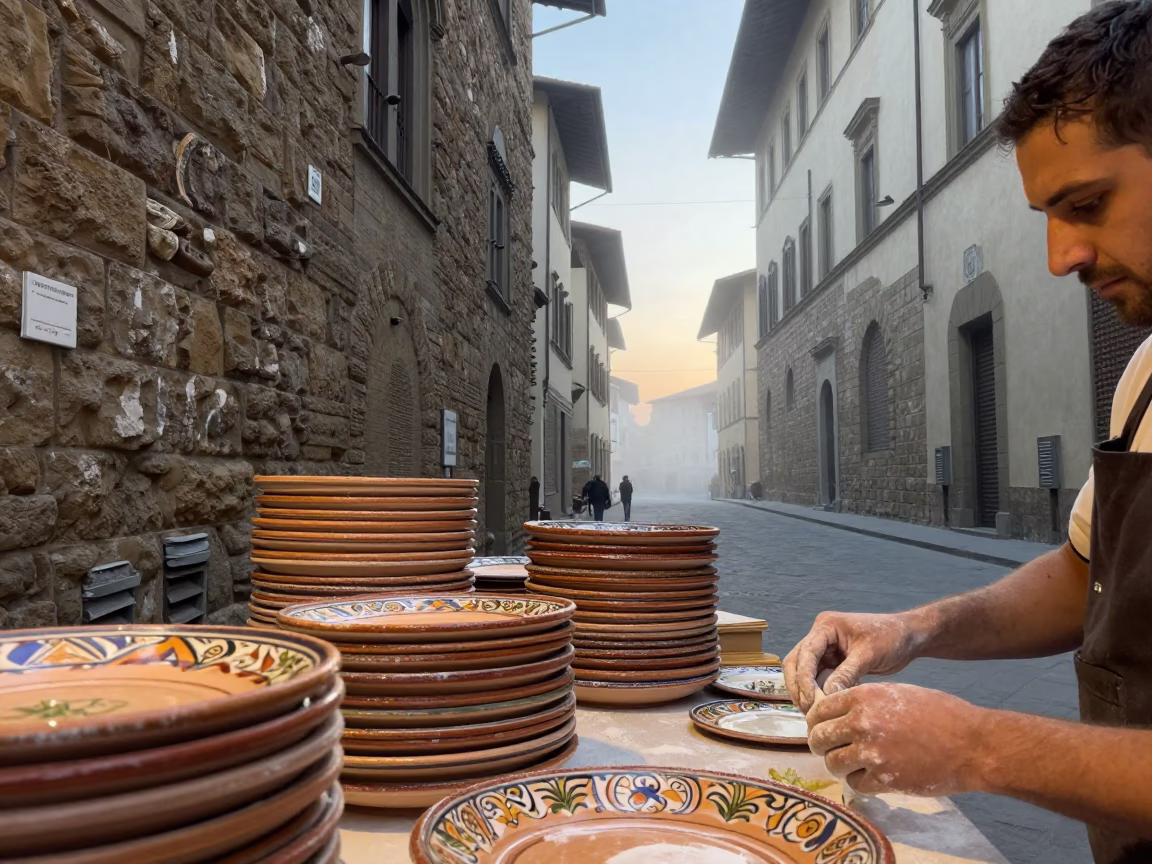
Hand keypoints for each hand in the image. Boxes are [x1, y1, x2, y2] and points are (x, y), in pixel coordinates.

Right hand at [783, 612, 918, 711]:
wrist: (908, 636)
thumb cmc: (891, 637)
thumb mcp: (868, 655)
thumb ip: (846, 674)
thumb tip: (827, 698)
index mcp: (826, 626)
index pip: (806, 653)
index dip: (804, 678)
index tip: (810, 701)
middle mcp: (820, 636)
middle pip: (796, 662)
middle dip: (799, 686)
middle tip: (808, 710)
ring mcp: (825, 649)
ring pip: (804, 672)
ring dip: (805, 691)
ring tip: (813, 713)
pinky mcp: (832, 662)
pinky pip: (818, 678)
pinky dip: (818, 692)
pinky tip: (823, 708)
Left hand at [807, 683, 986, 795]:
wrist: (971, 744)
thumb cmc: (939, 713)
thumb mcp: (897, 693)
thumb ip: (864, 702)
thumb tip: (839, 713)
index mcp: (863, 697)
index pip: (819, 710)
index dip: (817, 721)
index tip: (821, 728)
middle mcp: (861, 723)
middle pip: (819, 737)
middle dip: (821, 744)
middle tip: (830, 749)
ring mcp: (871, 753)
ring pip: (832, 763)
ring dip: (839, 765)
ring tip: (852, 763)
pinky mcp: (883, 780)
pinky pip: (854, 783)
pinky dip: (859, 781)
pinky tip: (871, 776)